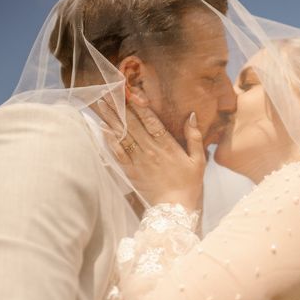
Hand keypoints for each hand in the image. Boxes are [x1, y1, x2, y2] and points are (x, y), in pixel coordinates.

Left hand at [96, 95, 204, 211]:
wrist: (175, 208)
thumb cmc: (189, 183)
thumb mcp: (199, 159)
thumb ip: (194, 137)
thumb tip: (192, 116)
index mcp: (167, 145)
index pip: (151, 120)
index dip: (139, 105)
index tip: (129, 91)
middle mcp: (151, 150)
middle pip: (132, 124)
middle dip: (119, 106)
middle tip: (107, 91)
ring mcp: (139, 160)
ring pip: (122, 135)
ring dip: (111, 118)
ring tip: (101, 104)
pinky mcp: (131, 171)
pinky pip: (118, 152)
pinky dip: (109, 139)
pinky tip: (102, 127)